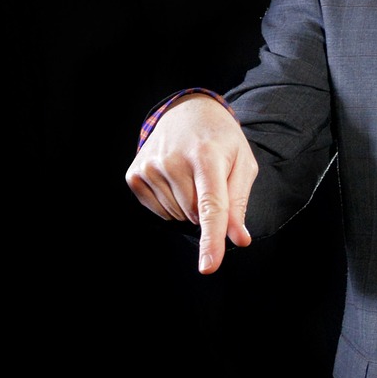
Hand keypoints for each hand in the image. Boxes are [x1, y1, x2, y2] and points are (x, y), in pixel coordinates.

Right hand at [125, 93, 257, 273]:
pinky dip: (171, 204)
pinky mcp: (135, 174)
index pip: (211, 206)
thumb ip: (239, 203)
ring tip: (191, 174)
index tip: (209, 266)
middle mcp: (174, 160)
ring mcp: (150, 166)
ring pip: (177, 215)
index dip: (211, 239)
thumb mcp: (242, 164)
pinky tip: (175, 179)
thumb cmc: (221, 140)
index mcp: (207, 156)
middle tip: (209, 177)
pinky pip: (159, 211)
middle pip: (195, 215)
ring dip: (189, 206)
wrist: (187, 111)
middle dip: (207, 207)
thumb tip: (238, 239)